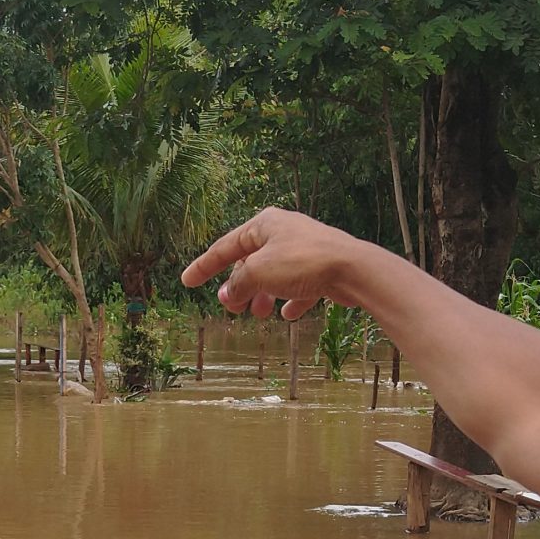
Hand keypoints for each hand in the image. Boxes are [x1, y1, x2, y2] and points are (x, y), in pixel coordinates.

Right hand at [181, 209, 378, 319]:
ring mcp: (303, 249)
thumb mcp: (259, 272)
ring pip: (273, 275)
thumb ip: (237, 284)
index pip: (224, 247)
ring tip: (260, 314)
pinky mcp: (321, 267)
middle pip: (250, 262)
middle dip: (239, 287)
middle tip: (231, 309)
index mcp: (264, 225)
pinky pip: (298, 285)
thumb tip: (226, 295)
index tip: (186, 281)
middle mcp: (283, 232)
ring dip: (262, 296)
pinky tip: (287, 314)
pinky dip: (290, 300)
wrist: (352, 269)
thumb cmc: (303, 262)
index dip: (204, 266)